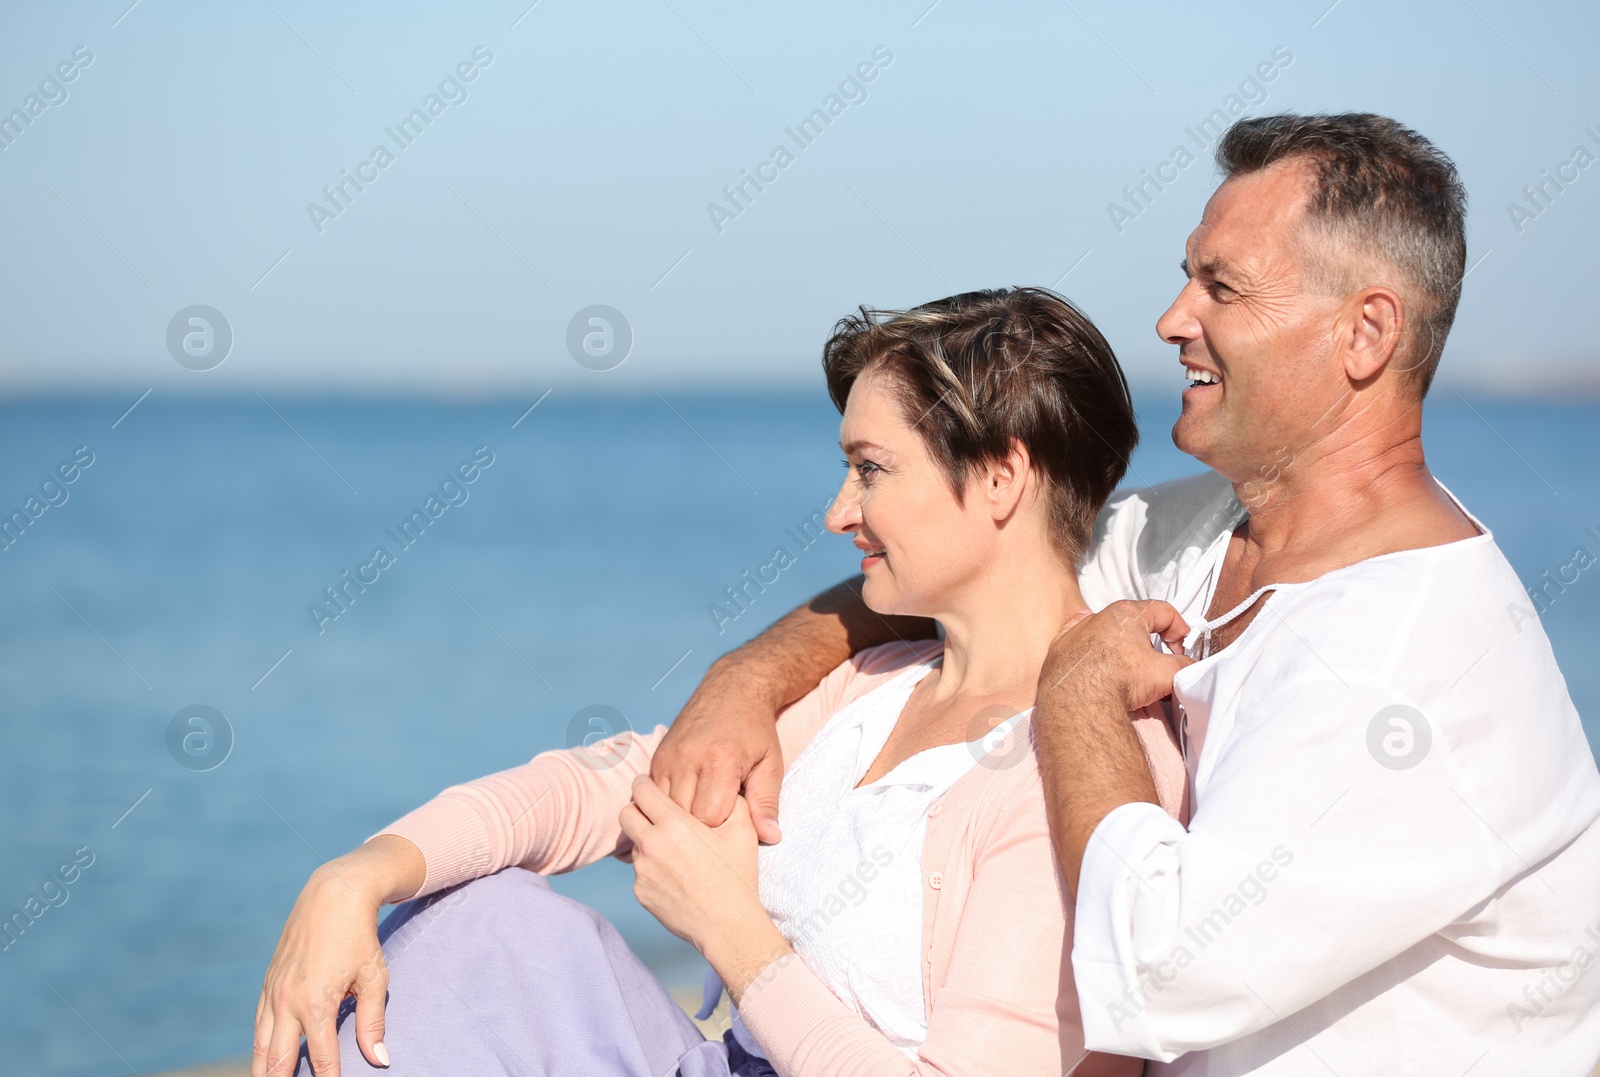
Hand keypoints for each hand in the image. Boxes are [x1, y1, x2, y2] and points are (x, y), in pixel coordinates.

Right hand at [253, 837, 422, 1076]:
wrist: (333, 895)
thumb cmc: (360, 937)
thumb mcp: (374, 979)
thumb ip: (373, 1023)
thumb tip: (379, 1060)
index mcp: (316, 1004)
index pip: (322, 1059)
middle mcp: (287, 1002)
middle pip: (278, 1062)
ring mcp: (273, 992)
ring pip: (261, 1047)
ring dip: (264, 1072)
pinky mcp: (267, 983)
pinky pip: (259, 1025)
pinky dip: (260, 1047)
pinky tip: (264, 1061)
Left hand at [620, 777, 790, 998]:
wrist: (727, 925)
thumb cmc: (737, 875)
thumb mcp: (743, 830)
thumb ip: (732, 800)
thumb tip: (725, 788)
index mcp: (674, 823)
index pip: (641, 789)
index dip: (645, 784)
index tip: (651, 786)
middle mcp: (651, 844)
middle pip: (625, 813)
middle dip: (637, 809)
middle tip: (654, 814)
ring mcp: (643, 871)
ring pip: (633, 844)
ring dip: (647, 841)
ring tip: (674, 851)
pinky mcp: (640, 893)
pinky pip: (640, 871)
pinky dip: (652, 869)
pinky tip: (676, 877)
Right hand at [651, 666, 784, 843]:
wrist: (732, 690)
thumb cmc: (756, 730)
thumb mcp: (771, 764)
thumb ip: (767, 803)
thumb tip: (771, 838)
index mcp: (719, 761)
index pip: (708, 819)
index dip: (721, 829)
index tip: (733, 823)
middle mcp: (687, 758)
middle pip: (682, 818)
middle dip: (700, 827)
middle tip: (718, 821)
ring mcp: (668, 757)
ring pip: (662, 808)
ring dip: (681, 817)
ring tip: (702, 812)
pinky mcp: (657, 757)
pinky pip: (654, 795)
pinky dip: (668, 804)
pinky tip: (688, 801)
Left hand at [1040, 600, 1192, 713]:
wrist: (1078, 704)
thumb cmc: (1119, 681)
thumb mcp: (1166, 674)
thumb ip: (1184, 667)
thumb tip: (1188, 668)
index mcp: (1126, 613)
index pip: (1164, 611)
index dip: (1180, 630)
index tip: (1182, 649)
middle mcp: (1097, 616)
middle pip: (1134, 624)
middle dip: (1150, 643)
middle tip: (1158, 664)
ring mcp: (1075, 632)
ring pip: (1105, 634)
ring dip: (1120, 649)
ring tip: (1129, 673)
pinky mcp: (1059, 650)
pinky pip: (1080, 645)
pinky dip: (1091, 653)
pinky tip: (1097, 664)